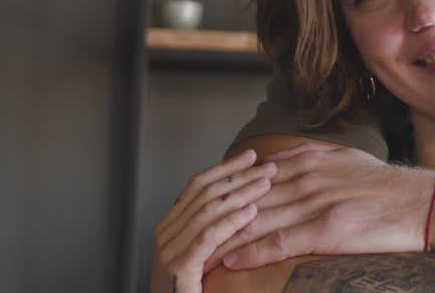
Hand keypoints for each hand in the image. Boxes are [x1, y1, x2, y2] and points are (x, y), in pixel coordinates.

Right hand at [150, 149, 274, 292]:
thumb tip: (241, 198)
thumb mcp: (200, 251)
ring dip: (240, 194)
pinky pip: (207, 238)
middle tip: (268, 167)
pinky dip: (230, 222)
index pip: (198, 185)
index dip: (225, 168)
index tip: (250, 155)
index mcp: (171, 225)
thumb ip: (211, 226)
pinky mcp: (179, 268)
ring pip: (207, 211)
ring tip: (265, 184)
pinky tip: (250, 213)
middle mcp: (166, 234)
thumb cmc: (191, 286)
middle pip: (205, 194)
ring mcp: (169, 250)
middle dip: (239, 176)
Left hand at [206, 142, 434, 270]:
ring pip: (259, 219)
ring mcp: (318, 201)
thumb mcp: (348, 159)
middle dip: (218, 217)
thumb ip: (310, 158)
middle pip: (251, 198)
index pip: (256, 179)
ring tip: (200, 251)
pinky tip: (232, 260)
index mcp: (312, 161)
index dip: (227, 196)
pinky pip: (280, 240)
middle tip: (189, 233)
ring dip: (226, 237)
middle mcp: (310, 177)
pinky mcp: (329, 227)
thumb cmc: (389, 187)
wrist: (426, 203)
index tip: (203, 210)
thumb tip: (274, 164)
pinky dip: (252, 251)